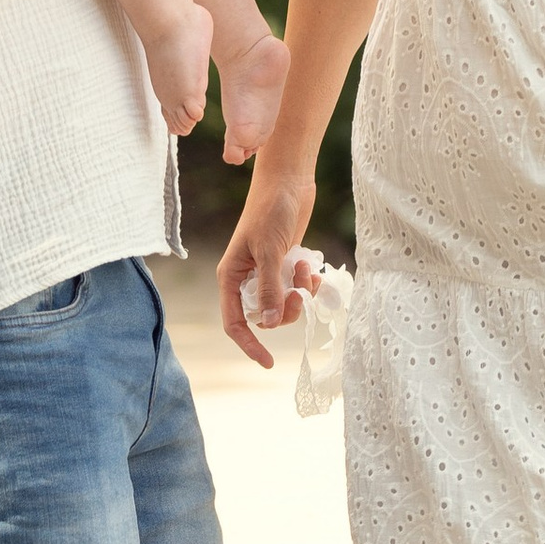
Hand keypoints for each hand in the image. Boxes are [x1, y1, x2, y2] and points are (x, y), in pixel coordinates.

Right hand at [219, 169, 316, 368]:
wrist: (288, 181)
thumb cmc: (271, 211)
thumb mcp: (270, 251)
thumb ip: (268, 288)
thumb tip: (267, 324)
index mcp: (230, 276)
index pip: (234, 322)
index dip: (249, 345)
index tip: (269, 362)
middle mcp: (246, 278)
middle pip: (263, 316)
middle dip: (285, 310)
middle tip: (299, 292)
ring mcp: (266, 272)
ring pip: (283, 304)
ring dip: (299, 294)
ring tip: (305, 271)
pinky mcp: (284, 265)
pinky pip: (295, 289)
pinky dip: (306, 284)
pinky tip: (313, 269)